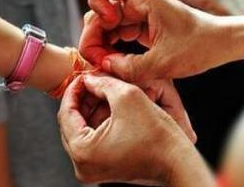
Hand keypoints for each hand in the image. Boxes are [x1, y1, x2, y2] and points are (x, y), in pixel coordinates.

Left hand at [58, 74, 196, 184]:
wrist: (177, 161)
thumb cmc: (156, 134)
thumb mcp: (127, 96)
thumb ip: (103, 83)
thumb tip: (90, 79)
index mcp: (83, 150)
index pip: (66, 113)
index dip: (74, 89)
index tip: (83, 75)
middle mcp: (82, 165)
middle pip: (72, 123)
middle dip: (83, 99)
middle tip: (94, 81)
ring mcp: (93, 169)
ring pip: (83, 130)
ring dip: (92, 109)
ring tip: (105, 91)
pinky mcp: (104, 168)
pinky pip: (94, 140)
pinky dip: (100, 122)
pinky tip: (112, 107)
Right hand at [80, 0, 229, 81]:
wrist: (223, 44)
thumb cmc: (200, 47)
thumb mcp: (163, 64)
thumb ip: (129, 68)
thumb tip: (104, 66)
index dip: (96, 2)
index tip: (110, 25)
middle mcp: (139, 0)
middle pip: (99, 8)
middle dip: (94, 34)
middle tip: (99, 61)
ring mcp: (141, 13)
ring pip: (107, 23)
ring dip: (102, 43)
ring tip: (108, 65)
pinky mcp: (144, 26)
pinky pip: (119, 32)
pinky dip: (113, 47)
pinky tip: (117, 64)